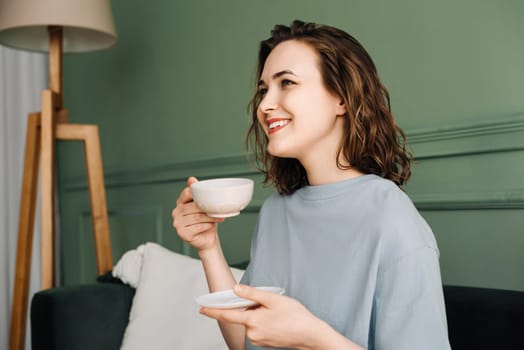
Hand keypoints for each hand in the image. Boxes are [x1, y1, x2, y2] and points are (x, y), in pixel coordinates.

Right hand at [172, 177, 223, 251]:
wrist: (208, 238)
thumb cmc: (206, 220)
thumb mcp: (204, 204)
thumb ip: (199, 192)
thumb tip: (191, 178)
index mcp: (180, 203)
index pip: (186, 193)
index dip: (197, 193)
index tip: (208, 195)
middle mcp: (176, 212)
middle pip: (194, 206)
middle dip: (208, 208)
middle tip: (218, 209)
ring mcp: (178, 224)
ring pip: (197, 217)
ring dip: (210, 217)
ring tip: (218, 217)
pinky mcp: (182, 233)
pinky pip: (198, 227)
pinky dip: (207, 226)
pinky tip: (210, 226)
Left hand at [200, 284, 323, 348]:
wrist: (310, 335)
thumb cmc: (295, 316)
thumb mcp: (273, 299)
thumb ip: (252, 293)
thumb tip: (235, 290)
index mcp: (253, 321)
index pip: (228, 315)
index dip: (213, 311)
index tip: (202, 309)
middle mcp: (252, 333)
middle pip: (243, 316)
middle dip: (250, 307)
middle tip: (268, 304)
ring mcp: (258, 340)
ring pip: (251, 322)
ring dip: (258, 314)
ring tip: (276, 312)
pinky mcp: (264, 342)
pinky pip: (257, 328)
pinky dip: (262, 321)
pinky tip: (276, 319)